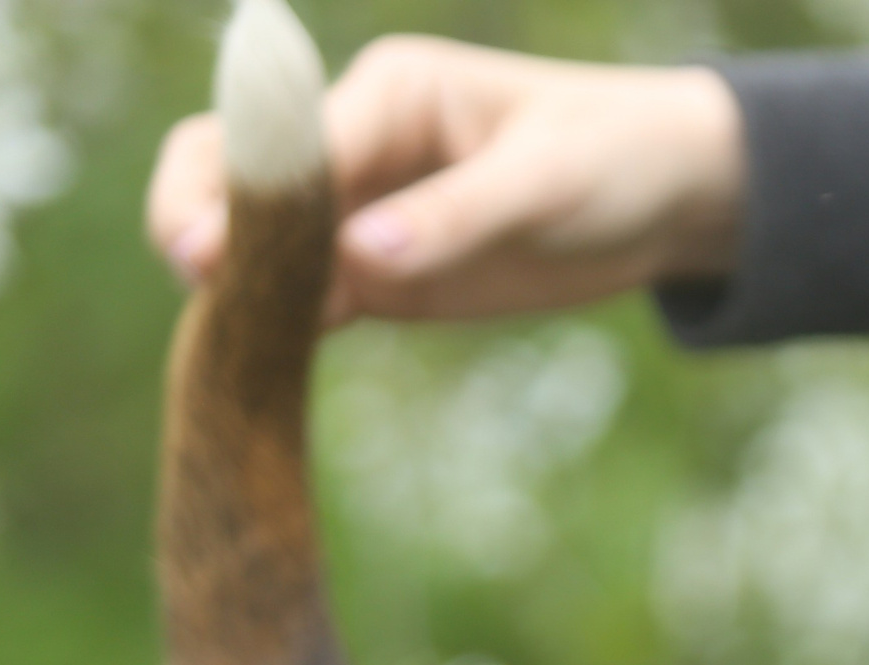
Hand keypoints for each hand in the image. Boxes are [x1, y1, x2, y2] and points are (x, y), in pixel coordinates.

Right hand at [146, 35, 744, 323]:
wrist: (670, 198)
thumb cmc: (615, 160)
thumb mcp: (546, 184)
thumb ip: (456, 217)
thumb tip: (360, 257)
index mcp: (388, 93)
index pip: (288, 141)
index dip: (242, 194)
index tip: (210, 252)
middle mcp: (358, 146)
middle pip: (231, 171)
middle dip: (199, 220)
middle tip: (199, 286)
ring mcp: (362, 214)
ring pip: (256, 242)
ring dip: (231, 287)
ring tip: (223, 344)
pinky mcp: (382, 276)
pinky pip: (304, 298)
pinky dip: (275, 326)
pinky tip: (256, 366)